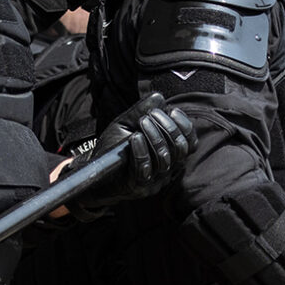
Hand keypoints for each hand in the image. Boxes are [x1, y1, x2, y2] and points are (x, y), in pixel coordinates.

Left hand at [73, 94, 195, 207]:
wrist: (94, 171)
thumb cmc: (113, 149)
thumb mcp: (126, 125)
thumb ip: (141, 111)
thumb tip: (158, 97)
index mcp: (170, 156)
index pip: (190, 144)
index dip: (186, 127)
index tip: (172, 110)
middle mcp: (166, 171)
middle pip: (180, 150)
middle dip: (168, 128)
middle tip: (150, 115)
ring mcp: (154, 181)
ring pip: (164, 159)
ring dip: (155, 136)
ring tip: (142, 122)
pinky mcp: (138, 187)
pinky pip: (145, 169)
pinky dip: (141, 151)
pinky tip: (134, 138)